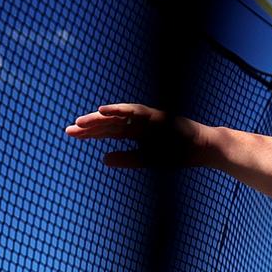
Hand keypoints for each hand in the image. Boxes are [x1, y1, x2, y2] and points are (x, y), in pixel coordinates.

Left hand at [65, 103, 209, 167]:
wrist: (204, 148)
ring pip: (117, 116)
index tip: (71, 134)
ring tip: (80, 122)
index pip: (108, 131)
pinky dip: (118, 110)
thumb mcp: (150, 160)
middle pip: (108, 123)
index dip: (90, 133)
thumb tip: (103, 159)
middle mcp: (138, 123)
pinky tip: (102, 111)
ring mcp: (146, 117)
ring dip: (98, 119)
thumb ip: (128, 159)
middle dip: (89, 127)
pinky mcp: (155, 114)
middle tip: (68, 131)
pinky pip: (133, 111)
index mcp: (137, 133)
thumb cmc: (181, 154)